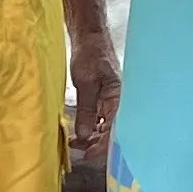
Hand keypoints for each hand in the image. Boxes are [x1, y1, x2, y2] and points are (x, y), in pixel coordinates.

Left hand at [69, 32, 120, 160]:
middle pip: (111, 130)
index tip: (88, 154)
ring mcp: (110, 99)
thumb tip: (84, 135)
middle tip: (77, 150)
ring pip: (104, 125)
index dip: (102, 144)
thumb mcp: (85, 83)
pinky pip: (99, 117)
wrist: (89, 37)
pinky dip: (89, 125)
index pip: (114, 128)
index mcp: (119, 97)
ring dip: (91, 135)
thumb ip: (86, 110)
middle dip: (95, 142)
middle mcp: (118, 101)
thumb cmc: (91, 55)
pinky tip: (78, 130)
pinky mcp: (103, 97)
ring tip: (73, 142)